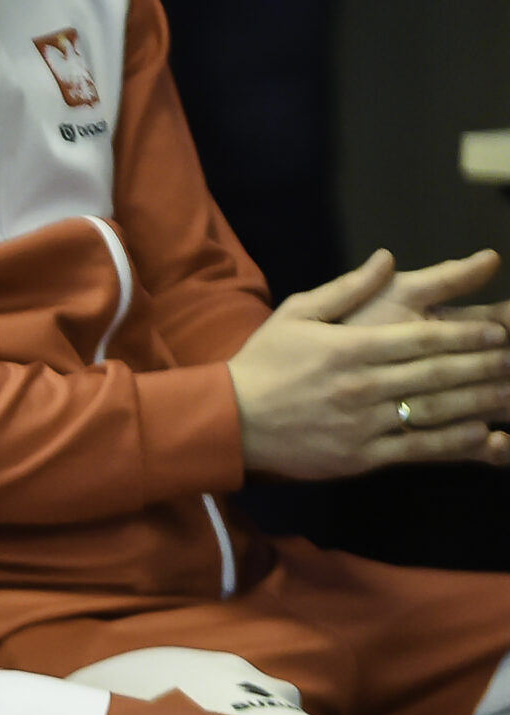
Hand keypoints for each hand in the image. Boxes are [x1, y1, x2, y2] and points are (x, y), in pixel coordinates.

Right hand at [228, 254, 509, 478]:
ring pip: (435, 411)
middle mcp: (362, 384)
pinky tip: (482, 435)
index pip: (421, 339)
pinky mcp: (363, 456)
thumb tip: (387, 259)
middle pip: (437, 373)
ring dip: (479, 401)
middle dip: (483, 366)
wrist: (231, 420)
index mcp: (349, 347)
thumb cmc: (264, 362)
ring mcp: (364, 423)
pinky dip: (454, 442)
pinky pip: (418, 449)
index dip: (466, 336)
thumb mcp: (296, 313)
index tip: (497, 333)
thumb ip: (347, 288)